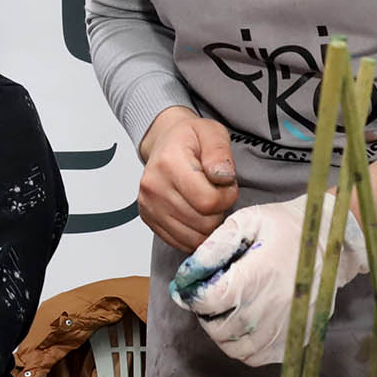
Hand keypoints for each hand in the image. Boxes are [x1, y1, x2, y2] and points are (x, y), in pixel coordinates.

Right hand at [137, 107, 238, 251]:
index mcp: (169, 163)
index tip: (226, 185)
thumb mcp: (212, 133)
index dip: (227, 197)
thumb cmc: (190, 139)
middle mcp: (154, 186)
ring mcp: (149, 205)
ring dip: (208, 225)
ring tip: (205, 202)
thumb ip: (220, 153)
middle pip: (202, 223)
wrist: (164, 142)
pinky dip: (195, 234)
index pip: (208, 201)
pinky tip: (196, 214)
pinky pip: (180, 242)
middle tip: (216, 193)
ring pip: (193, 238)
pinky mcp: (149, 219)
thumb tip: (222, 177)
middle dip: (219, 212)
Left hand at [167, 194, 368, 365]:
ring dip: (220, 334)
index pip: (210, 300)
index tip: (187, 288)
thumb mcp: (247, 221)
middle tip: (205, 299)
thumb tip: (188, 273)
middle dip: (203, 315)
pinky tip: (241, 326)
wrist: (329, 240)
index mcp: (259, 275)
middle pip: (220, 328)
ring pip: (236, 349)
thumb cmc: (284, 227)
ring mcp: (287, 326)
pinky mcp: (296, 337)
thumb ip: (215, 246)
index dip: (191, 296)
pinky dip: (242, 348)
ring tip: (221, 313)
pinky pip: (258, 357)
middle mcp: (273, 306)